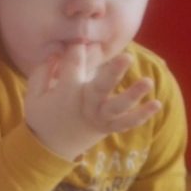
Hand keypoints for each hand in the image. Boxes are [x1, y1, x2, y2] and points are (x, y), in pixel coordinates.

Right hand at [24, 44, 160, 160]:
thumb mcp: (33, 96)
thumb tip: (55, 54)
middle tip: (127, 57)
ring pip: (116, 106)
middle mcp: (84, 104)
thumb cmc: (42, 117)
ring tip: (148, 82)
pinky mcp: (106, 126)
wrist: (49, 149)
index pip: (72, 66)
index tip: (78, 41)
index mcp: (65, 93)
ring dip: (132, 95)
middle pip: (99, 88)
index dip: (76, 51)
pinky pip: (124, 123)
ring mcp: (97, 117)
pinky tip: (157, 104)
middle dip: (113, 73)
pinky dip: (140, 116)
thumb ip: (41, 73)